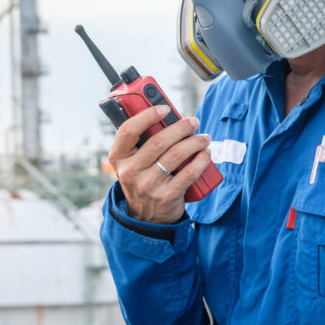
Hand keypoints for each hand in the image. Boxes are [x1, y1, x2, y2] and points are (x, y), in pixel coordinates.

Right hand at [107, 105, 211, 223]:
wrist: (146, 217)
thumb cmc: (142, 179)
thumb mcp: (132, 162)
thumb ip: (141, 141)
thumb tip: (166, 116)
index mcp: (118, 158)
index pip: (128, 130)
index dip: (147, 116)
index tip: (165, 108)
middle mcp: (130, 172)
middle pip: (158, 141)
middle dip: (180, 127)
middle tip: (193, 122)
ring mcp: (148, 185)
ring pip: (176, 155)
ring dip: (195, 142)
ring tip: (203, 138)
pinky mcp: (167, 196)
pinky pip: (189, 173)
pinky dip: (201, 160)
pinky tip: (205, 154)